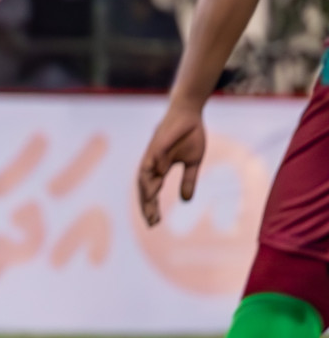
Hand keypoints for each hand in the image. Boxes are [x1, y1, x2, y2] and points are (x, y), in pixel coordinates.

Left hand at [136, 102, 206, 226]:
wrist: (189, 114)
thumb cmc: (189, 136)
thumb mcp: (193, 163)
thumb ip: (188, 180)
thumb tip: (185, 201)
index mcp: (160, 168)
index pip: (152, 191)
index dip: (152, 206)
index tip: (155, 222)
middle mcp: (152, 162)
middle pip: (145, 188)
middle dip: (147, 205)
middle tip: (152, 223)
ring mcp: (153, 154)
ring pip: (144, 177)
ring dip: (146, 193)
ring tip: (150, 209)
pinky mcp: (156, 145)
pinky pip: (150, 161)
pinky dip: (149, 174)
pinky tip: (152, 187)